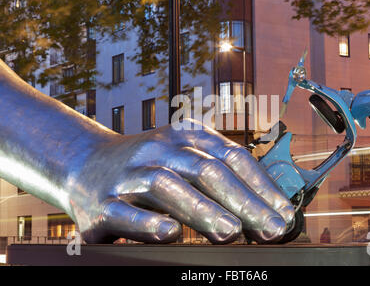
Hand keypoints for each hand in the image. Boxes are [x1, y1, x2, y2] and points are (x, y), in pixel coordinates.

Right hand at [70, 119, 294, 244]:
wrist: (85, 164)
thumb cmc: (148, 166)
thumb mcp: (183, 157)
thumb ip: (218, 173)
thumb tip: (266, 205)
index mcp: (183, 136)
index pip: (230, 156)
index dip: (260, 186)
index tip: (283, 213)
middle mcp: (158, 149)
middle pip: (205, 170)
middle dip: (243, 202)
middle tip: (270, 229)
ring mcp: (129, 174)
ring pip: (167, 186)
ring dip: (202, 210)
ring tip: (231, 232)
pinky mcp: (101, 202)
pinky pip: (126, 213)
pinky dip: (148, 223)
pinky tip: (171, 234)